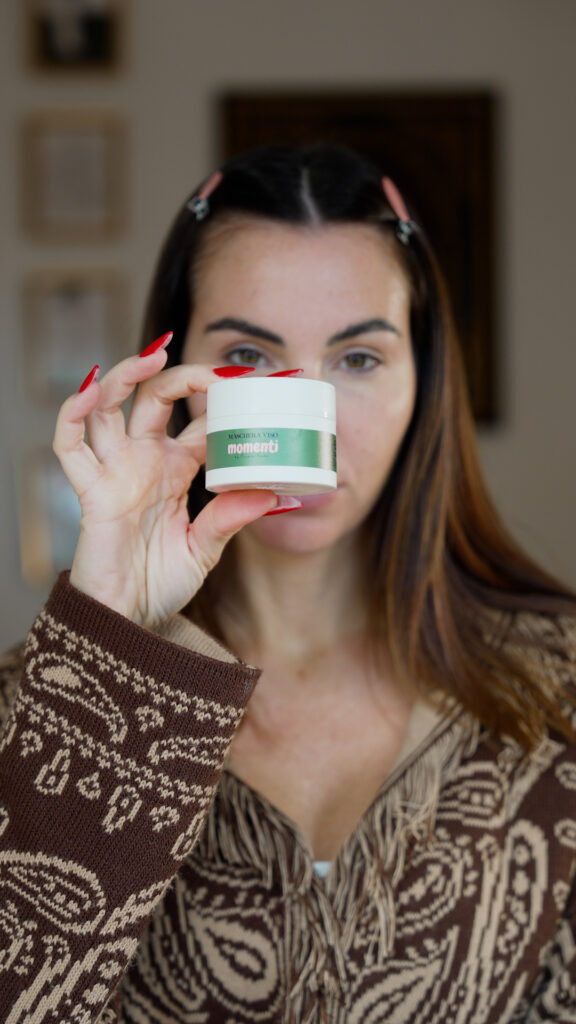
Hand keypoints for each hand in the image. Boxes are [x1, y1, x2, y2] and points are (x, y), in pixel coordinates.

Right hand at [53, 340, 281, 626]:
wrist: (127, 619)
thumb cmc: (160, 582)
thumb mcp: (205, 549)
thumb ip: (230, 519)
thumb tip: (274, 495)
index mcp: (176, 469)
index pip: (200, 420)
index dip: (226, 401)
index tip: (265, 386)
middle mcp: (144, 461)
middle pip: (157, 400)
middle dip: (183, 377)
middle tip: (220, 372)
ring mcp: (115, 471)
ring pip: (110, 407)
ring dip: (126, 375)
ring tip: (154, 353)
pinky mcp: (91, 490)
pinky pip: (71, 444)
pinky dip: (75, 412)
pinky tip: (92, 389)